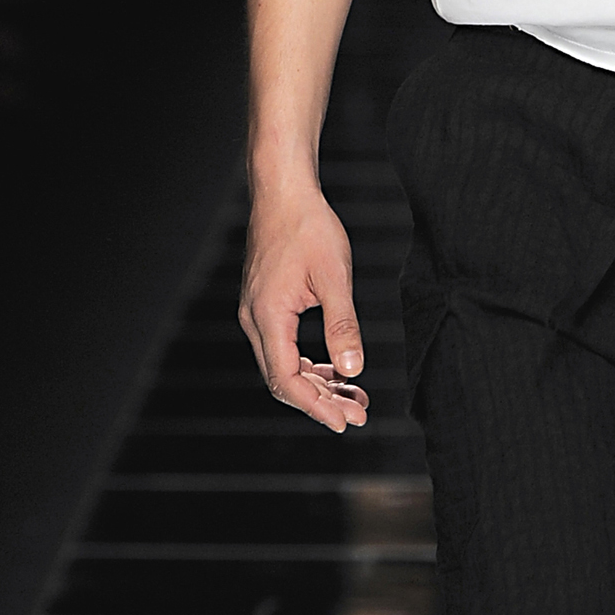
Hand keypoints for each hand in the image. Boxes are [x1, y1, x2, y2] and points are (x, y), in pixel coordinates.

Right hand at [238, 189, 368, 430]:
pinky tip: (335, 371)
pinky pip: (284, 347)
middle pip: (282, 379)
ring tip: (354, 398)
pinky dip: (309, 364)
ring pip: (283, 365)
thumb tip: (352, 370)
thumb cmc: (308, 227)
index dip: (315, 406)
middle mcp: (255, 320)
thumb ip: (343, 325)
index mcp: (269, 316)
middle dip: (321, 401)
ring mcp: (257, 313)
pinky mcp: (266, 306)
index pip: (286, 379)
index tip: (344, 422)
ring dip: (317, 384)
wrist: (283, 192)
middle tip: (358, 415)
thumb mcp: (335, 276)